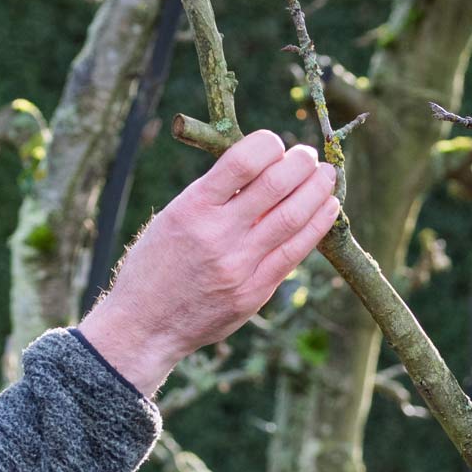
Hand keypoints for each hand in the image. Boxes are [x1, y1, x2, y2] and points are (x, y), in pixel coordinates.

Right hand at [77, 130, 339, 395]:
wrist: (143, 326)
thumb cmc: (155, 266)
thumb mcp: (171, 219)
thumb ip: (213, 196)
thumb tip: (261, 167)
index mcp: (191, 209)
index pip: (243, 161)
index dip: (269, 144)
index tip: (275, 144)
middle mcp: (216, 235)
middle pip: (276, 185)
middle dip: (301, 162)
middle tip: (309, 156)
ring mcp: (238, 267)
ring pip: (292, 217)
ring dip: (317, 190)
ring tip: (326, 177)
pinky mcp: (253, 293)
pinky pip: (294, 253)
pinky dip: (316, 226)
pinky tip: (327, 209)